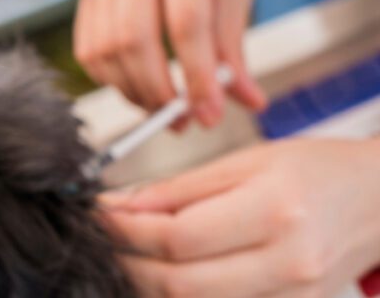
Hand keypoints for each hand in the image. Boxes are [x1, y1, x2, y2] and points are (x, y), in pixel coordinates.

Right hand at [74, 0, 265, 125]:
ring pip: (105, 49)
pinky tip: (135, 87)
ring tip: (162, 108)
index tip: (210, 115)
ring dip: (132, 91)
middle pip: (133, 39)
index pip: (185, 23)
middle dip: (158, 91)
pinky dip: (109, 79)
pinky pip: (88, 49)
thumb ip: (234, 46)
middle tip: (181, 122)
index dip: (197, 76)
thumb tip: (247, 102)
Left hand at [102, 138, 379, 296]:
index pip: (177, 236)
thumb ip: (180, 189)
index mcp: (274, 211)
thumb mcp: (245, 162)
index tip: (97, 216)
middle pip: (180, 284)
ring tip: (127, 258)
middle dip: (127, 264)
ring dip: (149, 287)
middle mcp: (287, 262)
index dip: (125, 231)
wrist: (377, 202)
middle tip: (101, 243)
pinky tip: (165, 277)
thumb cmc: (315, 173)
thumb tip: (121, 207)